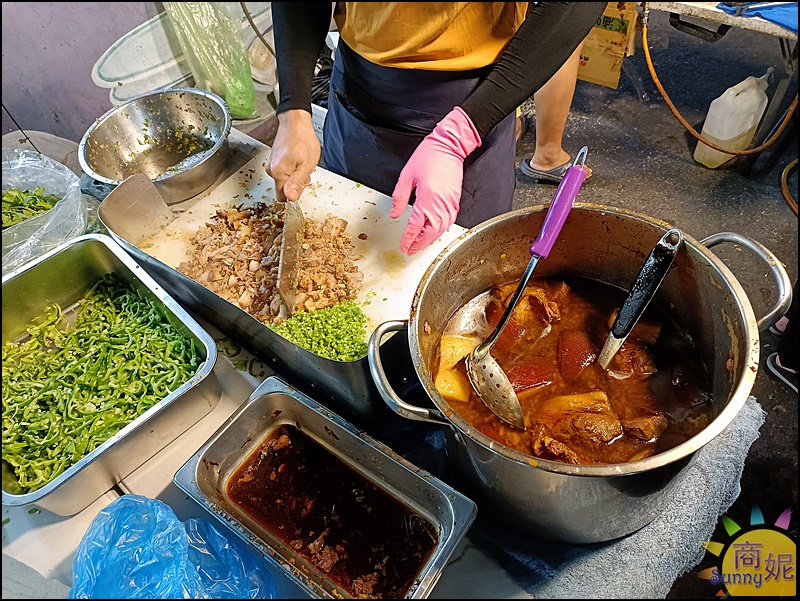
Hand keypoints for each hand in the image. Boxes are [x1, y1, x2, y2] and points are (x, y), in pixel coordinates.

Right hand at [266, 109, 319, 201]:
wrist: (295, 122)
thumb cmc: (302, 140)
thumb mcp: (306, 165)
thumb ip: (297, 183)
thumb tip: (290, 198)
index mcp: (278, 173)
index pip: (283, 198)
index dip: (294, 194)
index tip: (301, 184)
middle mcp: (271, 170)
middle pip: (284, 189)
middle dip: (296, 184)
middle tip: (304, 170)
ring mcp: (271, 165)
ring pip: (284, 180)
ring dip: (295, 175)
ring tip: (301, 162)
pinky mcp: (273, 160)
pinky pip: (283, 172)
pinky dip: (292, 169)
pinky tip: (297, 159)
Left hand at [390, 107, 480, 254]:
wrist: (450, 145)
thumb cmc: (429, 156)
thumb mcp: (407, 175)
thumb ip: (400, 197)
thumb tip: (395, 214)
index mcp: (427, 198)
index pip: (415, 225)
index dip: (408, 238)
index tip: (403, 246)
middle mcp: (440, 204)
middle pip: (430, 232)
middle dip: (419, 244)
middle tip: (410, 250)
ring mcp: (450, 204)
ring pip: (441, 230)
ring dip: (430, 240)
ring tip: (419, 245)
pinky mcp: (455, 202)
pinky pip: (448, 222)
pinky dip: (440, 231)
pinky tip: (434, 233)